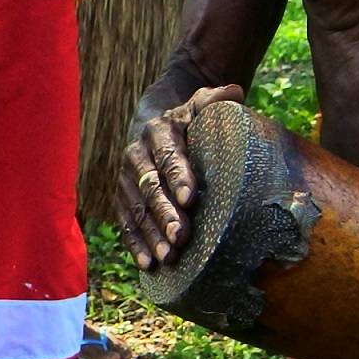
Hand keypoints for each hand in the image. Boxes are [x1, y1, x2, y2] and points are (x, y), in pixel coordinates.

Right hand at [119, 85, 242, 267]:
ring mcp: (126, 181)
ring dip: (151, 235)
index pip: (167, 155)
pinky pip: (126, 225)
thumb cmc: (189, 120)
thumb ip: (215, 99)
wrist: (155, 126)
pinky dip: (136, 245)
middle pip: (149, 187)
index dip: (178, 176)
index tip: (191, 198)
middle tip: (182, 236)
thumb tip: (235, 93)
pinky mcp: (123, 201)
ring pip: (136, 210)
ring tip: (168, 256)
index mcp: (157, 132)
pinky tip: (148, 264)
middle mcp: (136, 156)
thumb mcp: (200, 104)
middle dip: (164, 214)